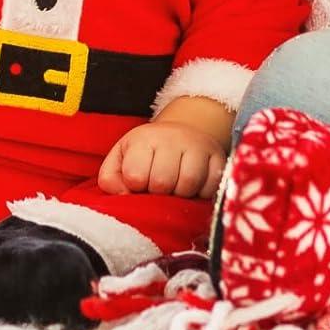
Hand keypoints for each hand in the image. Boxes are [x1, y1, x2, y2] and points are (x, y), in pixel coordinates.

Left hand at [97, 121, 226, 199]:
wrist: (182, 133)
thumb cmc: (146, 153)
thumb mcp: (121, 159)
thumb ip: (111, 180)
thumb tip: (124, 196)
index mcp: (144, 139)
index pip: (135, 176)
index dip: (136, 187)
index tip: (140, 182)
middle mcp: (173, 137)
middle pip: (162, 182)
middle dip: (158, 192)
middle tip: (159, 188)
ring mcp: (199, 145)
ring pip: (188, 184)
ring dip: (180, 195)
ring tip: (175, 188)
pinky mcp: (219, 157)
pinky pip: (211, 187)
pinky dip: (202, 194)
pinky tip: (194, 187)